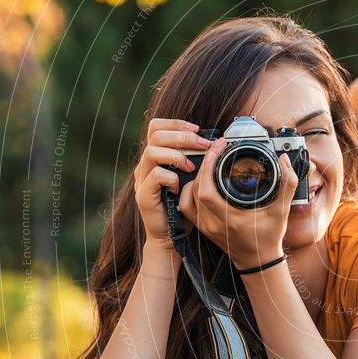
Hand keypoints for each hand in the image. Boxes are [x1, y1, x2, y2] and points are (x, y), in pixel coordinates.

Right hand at [133, 118, 210, 249]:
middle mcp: (145, 166)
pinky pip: (155, 176)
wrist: (170, 236)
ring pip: (151, 152)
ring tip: (191, 167)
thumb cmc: (183, 207)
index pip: (156, 127)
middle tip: (203, 144)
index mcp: (156, 158)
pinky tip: (180, 187)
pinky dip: (171, 178)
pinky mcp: (144, 195)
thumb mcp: (191, 179)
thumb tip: (215, 143)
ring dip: (176, 155)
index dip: (176, 123)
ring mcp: (142, 180)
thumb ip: (196, 161)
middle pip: (155, 135)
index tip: (197, 128)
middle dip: (182, 135)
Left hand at [177, 138, 297, 269]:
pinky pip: (187, 207)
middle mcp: (213, 224)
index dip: (209, 166)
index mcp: (229, 219)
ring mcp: (205, 227)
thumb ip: (287, 184)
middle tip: (216, 151)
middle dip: (204, 166)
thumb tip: (285, 161)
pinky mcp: (202, 228)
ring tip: (209, 165)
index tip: (218, 148)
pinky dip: (190, 192)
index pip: (206, 190)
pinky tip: (200, 182)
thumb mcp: (282, 210)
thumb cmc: (269, 238)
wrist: (259, 261)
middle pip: (195, 190)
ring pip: (188, 197)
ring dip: (195, 178)